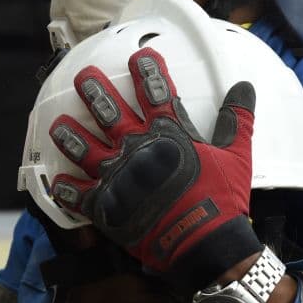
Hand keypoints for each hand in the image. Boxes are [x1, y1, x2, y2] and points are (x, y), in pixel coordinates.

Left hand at [48, 47, 259, 294]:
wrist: (205, 244)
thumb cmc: (222, 199)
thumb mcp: (237, 155)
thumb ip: (237, 119)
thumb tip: (244, 88)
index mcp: (168, 134)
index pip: (155, 92)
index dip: (147, 72)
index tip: (139, 57)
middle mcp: (137, 148)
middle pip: (109, 112)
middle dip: (95, 91)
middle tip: (83, 77)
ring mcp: (118, 176)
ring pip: (85, 148)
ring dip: (70, 135)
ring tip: (58, 124)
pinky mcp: (107, 206)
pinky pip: (79, 195)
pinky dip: (66, 189)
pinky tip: (58, 182)